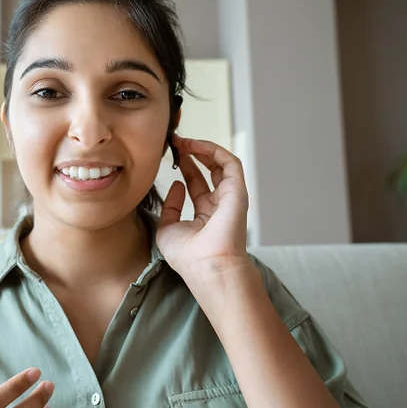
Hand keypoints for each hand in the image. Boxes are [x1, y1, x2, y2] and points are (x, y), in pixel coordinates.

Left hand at [154, 135, 251, 280]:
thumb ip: (171, 207)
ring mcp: (230, 197)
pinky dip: (213, 150)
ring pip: (220, 163)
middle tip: (175, 142)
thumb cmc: (188, 256)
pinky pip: (229, 163)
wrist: (206, 267)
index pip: (196, 184)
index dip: (184, 167)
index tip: (170, 154)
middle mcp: (220, 204)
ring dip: (202, 149)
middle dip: (192, 154)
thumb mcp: (168, 229)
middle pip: (209, 170)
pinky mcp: (237, 191)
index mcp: (205, 215)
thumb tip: (177, 185)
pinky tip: (195, 145)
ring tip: (182, 140)